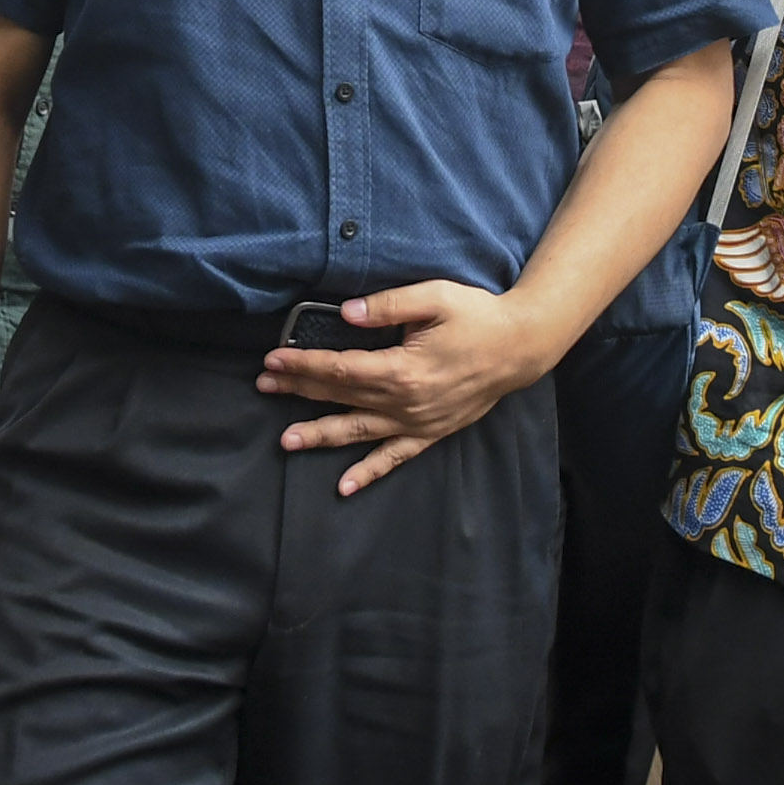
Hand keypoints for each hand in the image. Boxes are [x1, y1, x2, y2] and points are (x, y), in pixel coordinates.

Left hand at [254, 281, 559, 494]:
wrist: (520, 347)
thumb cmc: (478, 316)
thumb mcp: (435, 298)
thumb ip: (388, 306)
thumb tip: (345, 314)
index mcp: (402, 368)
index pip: (341, 368)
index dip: (304, 363)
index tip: (273, 359)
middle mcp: (405, 402)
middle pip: (342, 397)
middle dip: (299, 390)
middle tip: (263, 385)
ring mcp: (418, 422)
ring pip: (359, 431)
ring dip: (320, 434)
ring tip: (286, 440)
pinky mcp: (431, 433)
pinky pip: (395, 457)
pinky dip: (369, 472)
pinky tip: (345, 486)